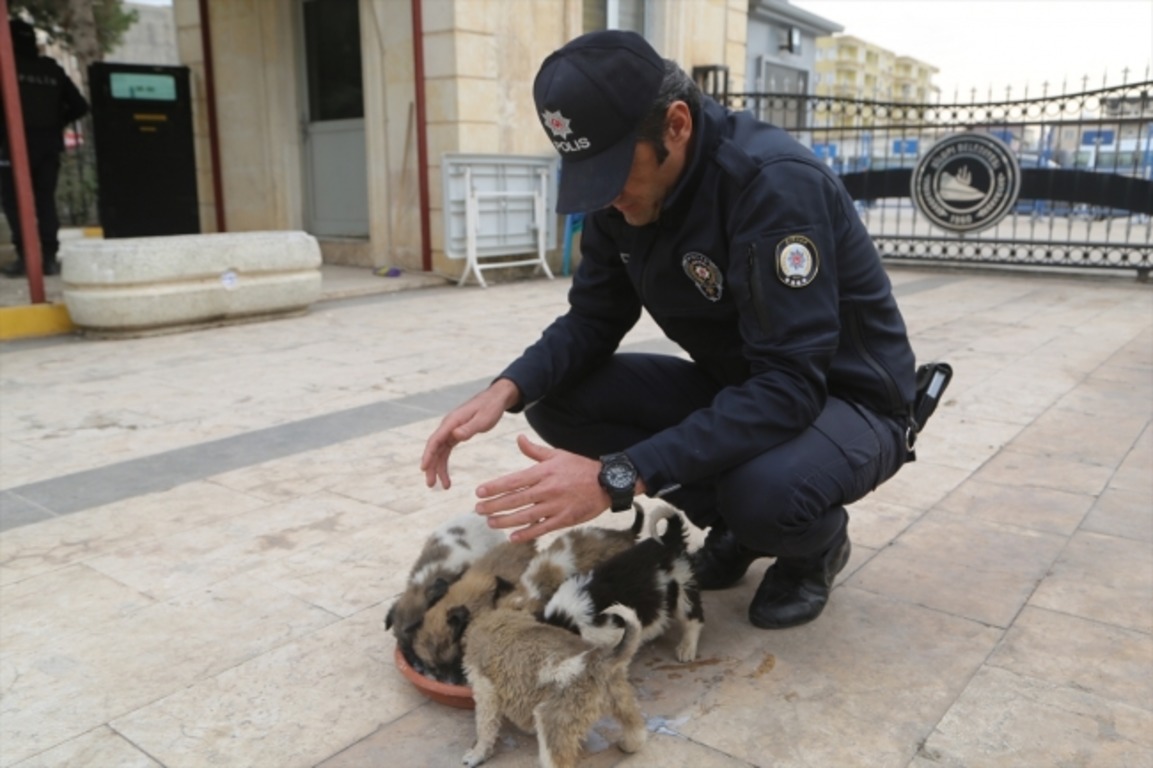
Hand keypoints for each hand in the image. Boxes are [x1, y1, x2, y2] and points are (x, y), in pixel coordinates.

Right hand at [421, 379, 519, 488]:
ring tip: (442, 486)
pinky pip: (446, 451)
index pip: (435, 439)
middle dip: (431, 466)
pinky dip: (444, 463)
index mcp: (452, 422)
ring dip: (438, 468)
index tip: (423, 468)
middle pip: (434, 448)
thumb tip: (455, 435)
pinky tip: (447, 476)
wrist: (495, 399)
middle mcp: (448, 426)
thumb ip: (469, 428)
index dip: (428, 454)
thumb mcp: (483, 419)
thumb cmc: (490, 408)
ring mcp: (450, 430)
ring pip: (439, 452)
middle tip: (431, 485)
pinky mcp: (455, 434)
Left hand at [475, 434, 609, 542]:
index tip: (479, 492)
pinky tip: (512, 537)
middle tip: (478, 509)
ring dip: (505, 521)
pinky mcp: (565, 519)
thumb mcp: (558, 454)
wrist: (608, 482)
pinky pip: (542, 528)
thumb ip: (535, 451)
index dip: (495, 487)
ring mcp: (556, 506)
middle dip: (494, 506)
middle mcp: (548, 489)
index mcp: (544, 472)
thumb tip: (518, 439)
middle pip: (516, 500)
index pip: (514, 480)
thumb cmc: (580, 466)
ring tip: (490, 523)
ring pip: (525, 516)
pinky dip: (526, 533)